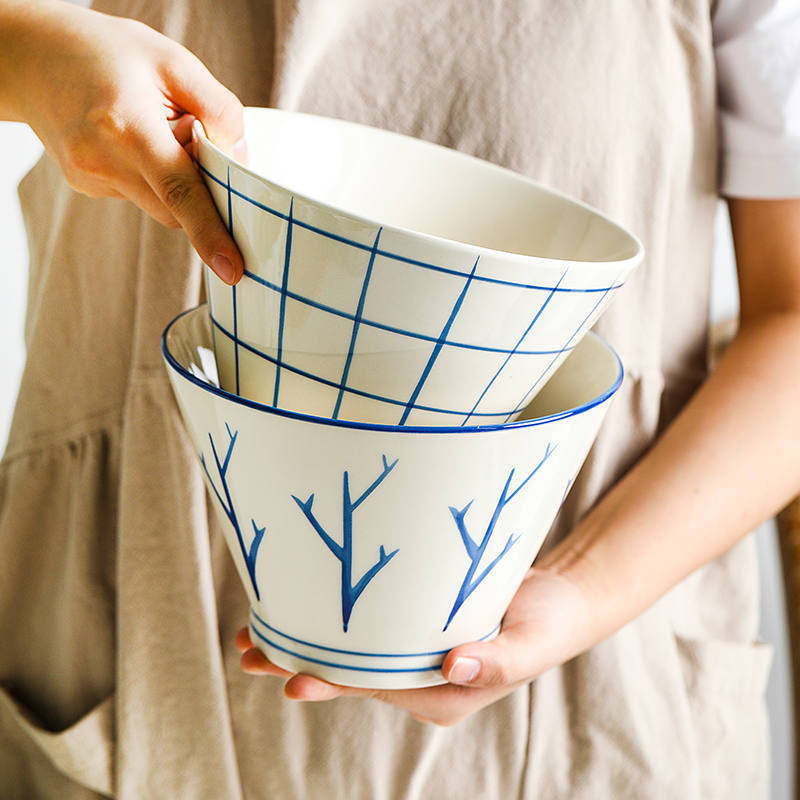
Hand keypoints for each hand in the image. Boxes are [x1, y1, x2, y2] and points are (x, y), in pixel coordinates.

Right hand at [1, 0, 244, 282]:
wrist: (31, 54)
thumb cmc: (106, 52)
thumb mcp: (173, 61)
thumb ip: (218, 109)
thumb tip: (239, 160)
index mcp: (125, 125)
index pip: (179, 191)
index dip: (210, 233)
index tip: (233, 269)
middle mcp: (102, 161)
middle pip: (176, 209)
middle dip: (200, 190)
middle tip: (190, 133)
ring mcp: (90, 180)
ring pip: (161, 206)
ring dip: (175, 181)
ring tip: (152, 127)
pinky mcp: (87, 187)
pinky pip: (141, 195)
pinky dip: (152, 176)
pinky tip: (132, 138)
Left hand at [236, 566, 596, 725]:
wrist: (557, 601)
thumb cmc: (548, 623)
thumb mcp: (530, 642)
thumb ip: (498, 660)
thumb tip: (452, 666)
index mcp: (444, 694)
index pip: (379, 689)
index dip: (336, 684)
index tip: (293, 680)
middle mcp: (421, 680)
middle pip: (352, 676)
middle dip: (301, 666)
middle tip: (251, 654)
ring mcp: (414, 656)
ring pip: (351, 655)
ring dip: (304, 645)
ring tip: (253, 638)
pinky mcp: (413, 630)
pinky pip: (366, 633)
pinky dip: (331, 625)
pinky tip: (300, 612)